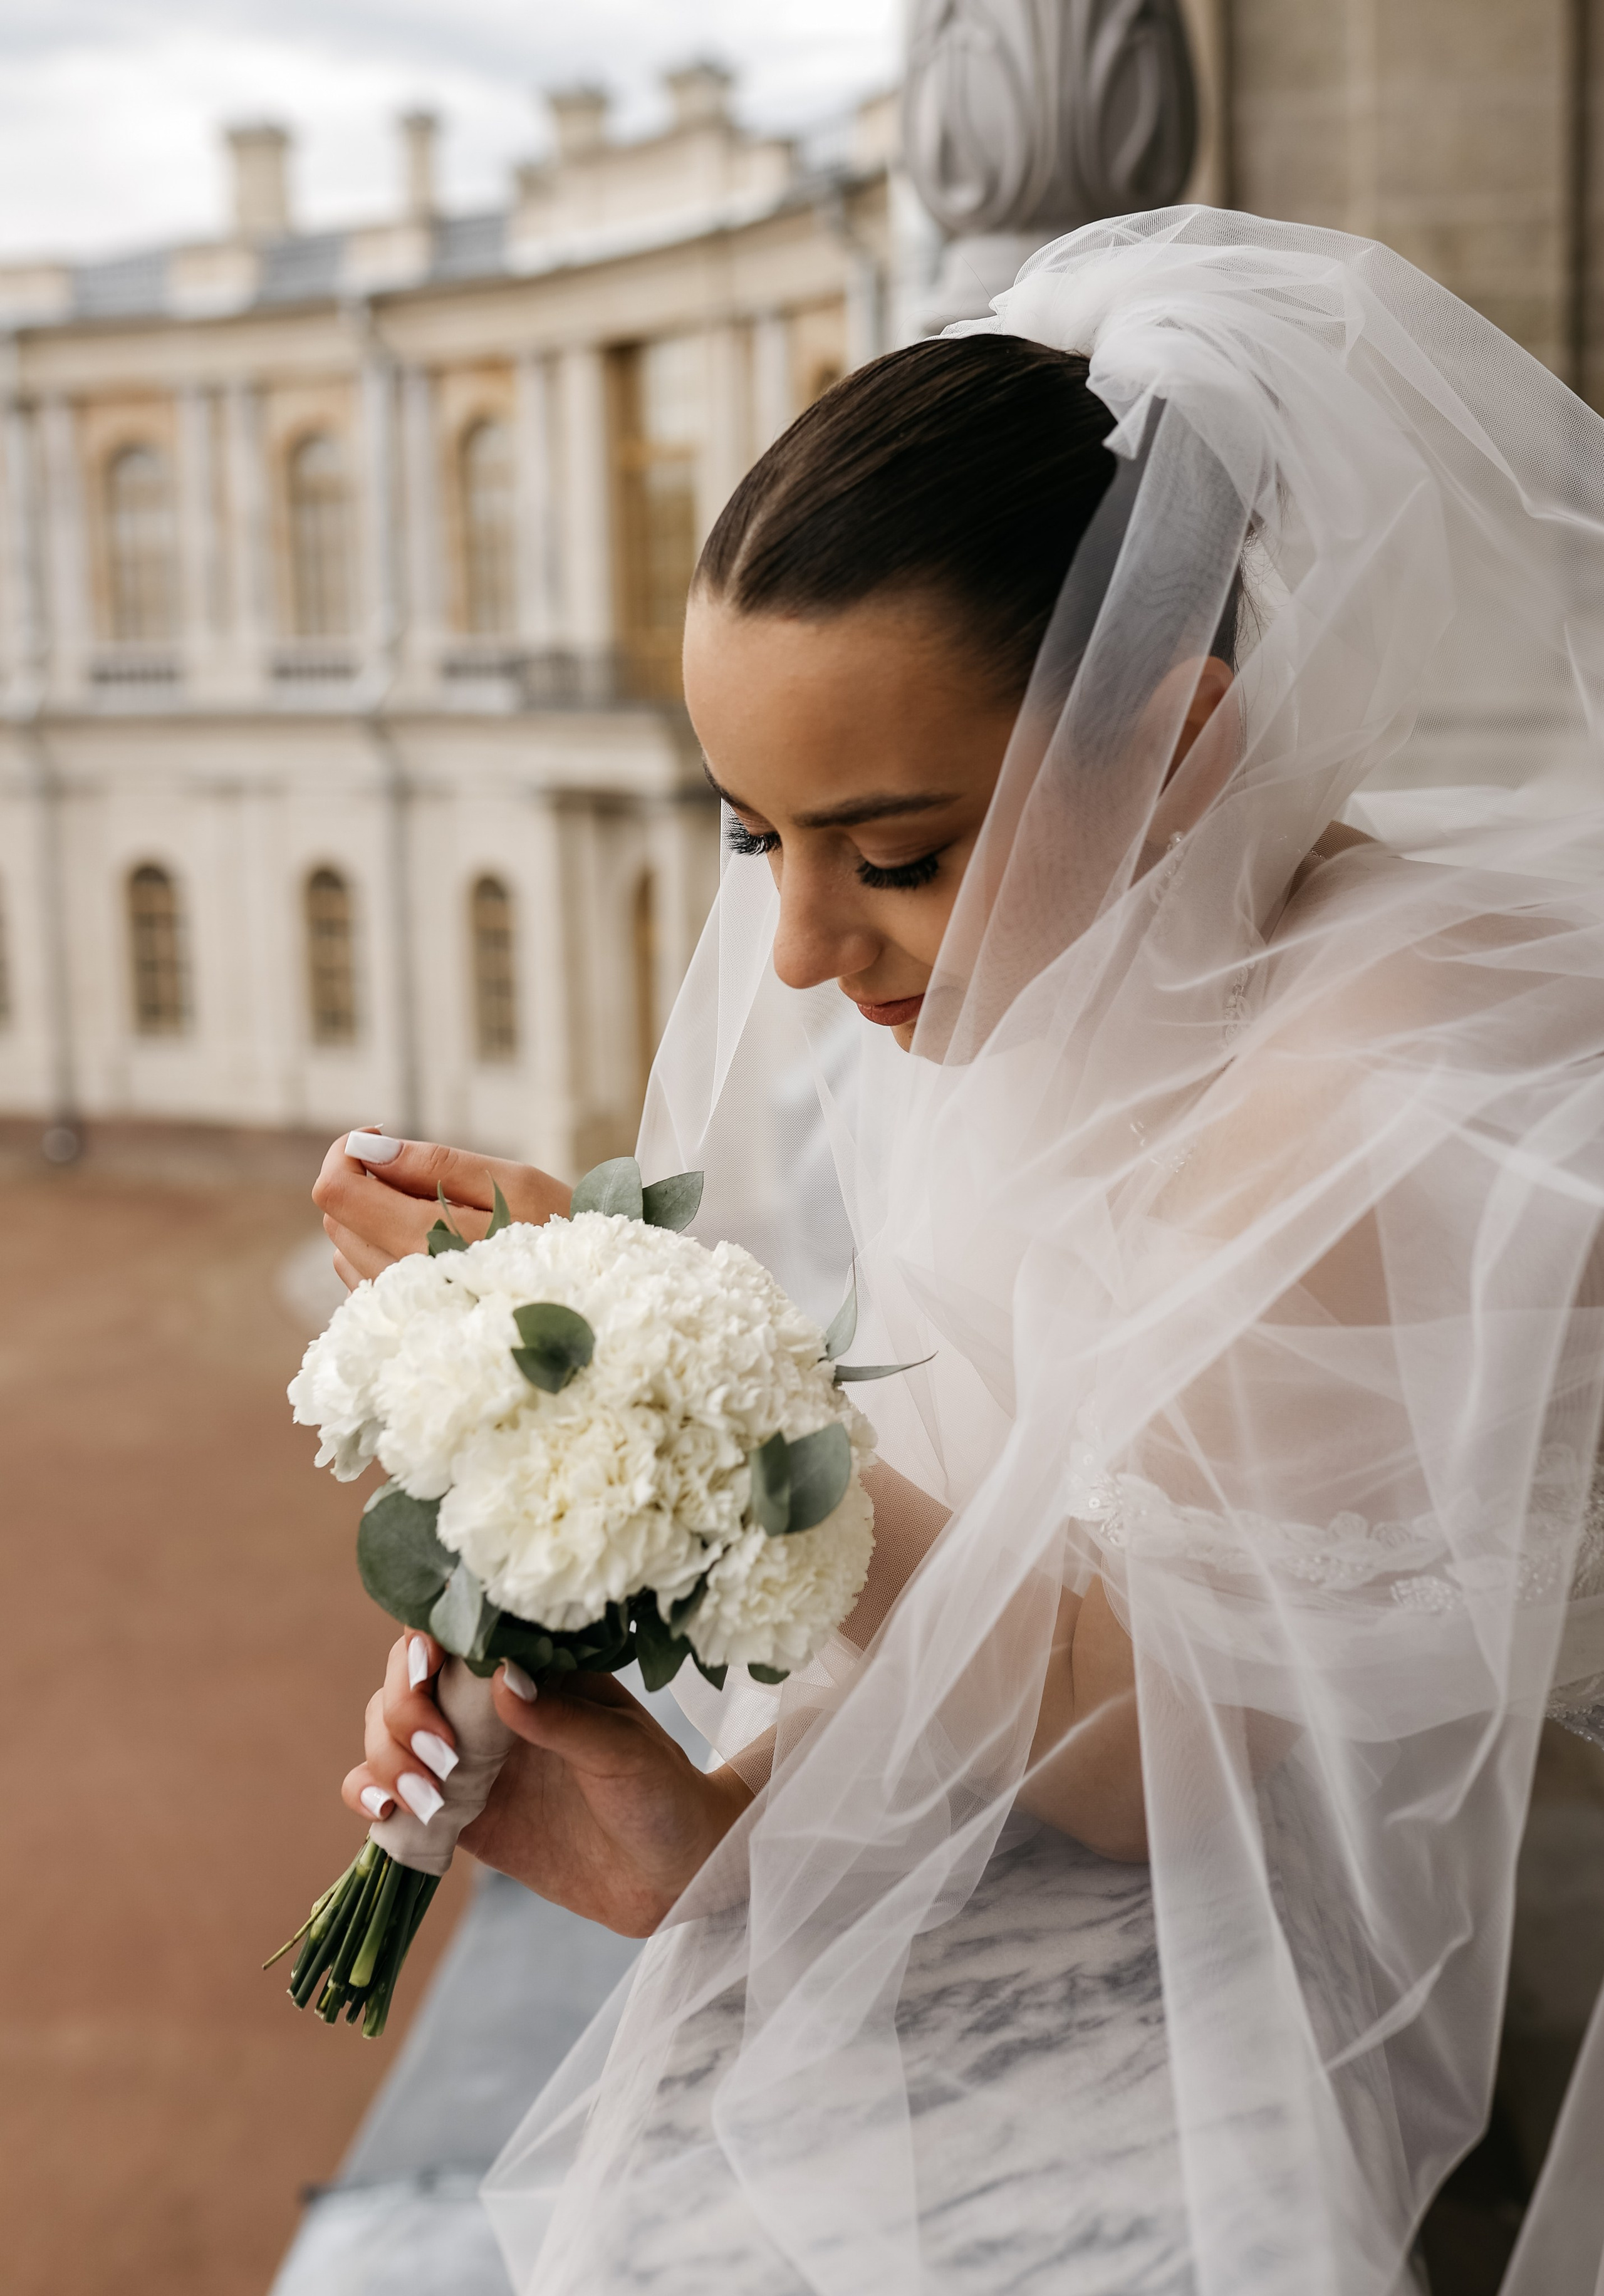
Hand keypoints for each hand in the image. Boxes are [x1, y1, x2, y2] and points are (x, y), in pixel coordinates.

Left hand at [313, 1132, 571, 1289]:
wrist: (590, 1306)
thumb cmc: (561, 1234)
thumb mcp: (515, 1183)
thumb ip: (437, 1164)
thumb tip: (367, 1148)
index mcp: (428, 1242)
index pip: (337, 1192)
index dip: (347, 1151)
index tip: (383, 1134)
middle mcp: (403, 1284)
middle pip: (337, 1217)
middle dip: (364, 1180)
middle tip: (421, 1172)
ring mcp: (401, 1312)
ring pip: (345, 1247)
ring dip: (373, 1216)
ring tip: (436, 1213)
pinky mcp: (404, 1327)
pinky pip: (363, 1276)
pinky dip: (382, 1248)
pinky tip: (431, 1245)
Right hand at [343, 1635, 752, 1936]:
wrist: (674, 1875)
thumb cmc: (662, 1794)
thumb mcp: (624, 1751)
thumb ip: (563, 1719)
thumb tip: (503, 1676)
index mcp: (533, 1673)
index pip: (456, 1635)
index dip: (423, 1643)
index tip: (427, 1669)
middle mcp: (489, 1710)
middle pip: (405, 1685)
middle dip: (402, 1712)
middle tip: (443, 1755)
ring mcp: (466, 1762)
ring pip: (386, 1736)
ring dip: (385, 1758)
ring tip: (426, 1797)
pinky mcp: (456, 1817)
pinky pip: (391, 1796)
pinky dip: (370, 1797)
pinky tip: (388, 1813)